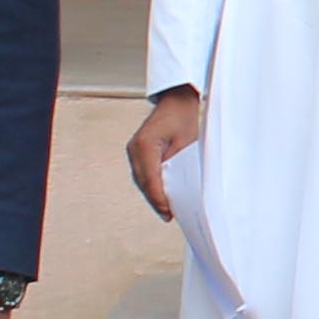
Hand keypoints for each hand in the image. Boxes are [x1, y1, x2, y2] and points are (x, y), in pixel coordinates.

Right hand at [129, 86, 202, 220]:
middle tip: (168, 216)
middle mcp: (134, 148)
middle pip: (143, 182)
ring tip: (165, 210)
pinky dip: (150, 185)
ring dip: (152, 194)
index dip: (159, 198)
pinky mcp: (136, 152)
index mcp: (145, 145)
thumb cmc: (182, 118)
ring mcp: (133, 150)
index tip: (168, 212)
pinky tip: (160, 195)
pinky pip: (142, 173)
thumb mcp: (186, 144)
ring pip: (141, 180)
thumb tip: (182, 190)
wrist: (175, 102)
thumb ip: (181, 166)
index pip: (151, 179)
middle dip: (155, 200)